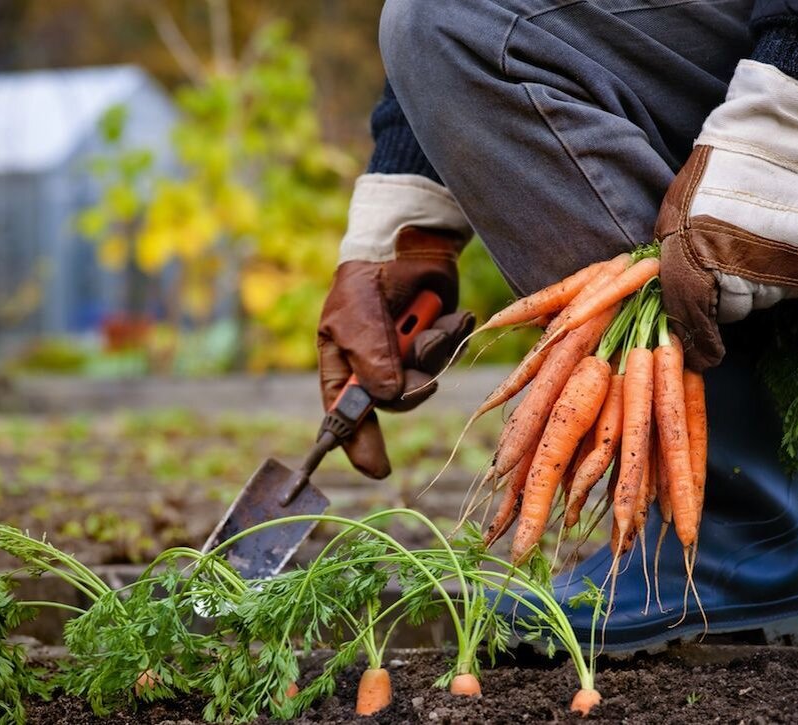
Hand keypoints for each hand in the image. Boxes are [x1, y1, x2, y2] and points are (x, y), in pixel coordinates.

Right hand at [317, 227, 474, 477]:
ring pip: (429, 378)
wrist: (404, 246)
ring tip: (429, 320)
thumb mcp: (356, 317)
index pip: (347, 417)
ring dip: (433, 349)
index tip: (376, 470)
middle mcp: (377, 370)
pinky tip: (451, 316)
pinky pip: (450, 356)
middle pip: (397, 401)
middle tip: (422, 358)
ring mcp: (409, 358)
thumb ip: (370, 356)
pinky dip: (453, 336)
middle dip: (413, 383)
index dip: (358, 446)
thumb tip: (388, 397)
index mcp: (345, 369)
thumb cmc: (365, 283)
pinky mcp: (438, 344)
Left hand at [656, 60, 797, 369]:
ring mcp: (776, 272)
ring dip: (752, 286)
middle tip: (722, 266)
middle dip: (720, 298)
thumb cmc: (714, 176)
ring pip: (760, 301)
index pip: (692, 318)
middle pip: (728, 312)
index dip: (696, 339)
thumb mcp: (674, 215)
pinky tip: (773, 245)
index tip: (700, 354)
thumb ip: (671, 258)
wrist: (778, 143)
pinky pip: (788, 288)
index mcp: (694, 262)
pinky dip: (779, 275)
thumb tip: (668, 296)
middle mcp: (736, 275)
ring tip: (750, 247)